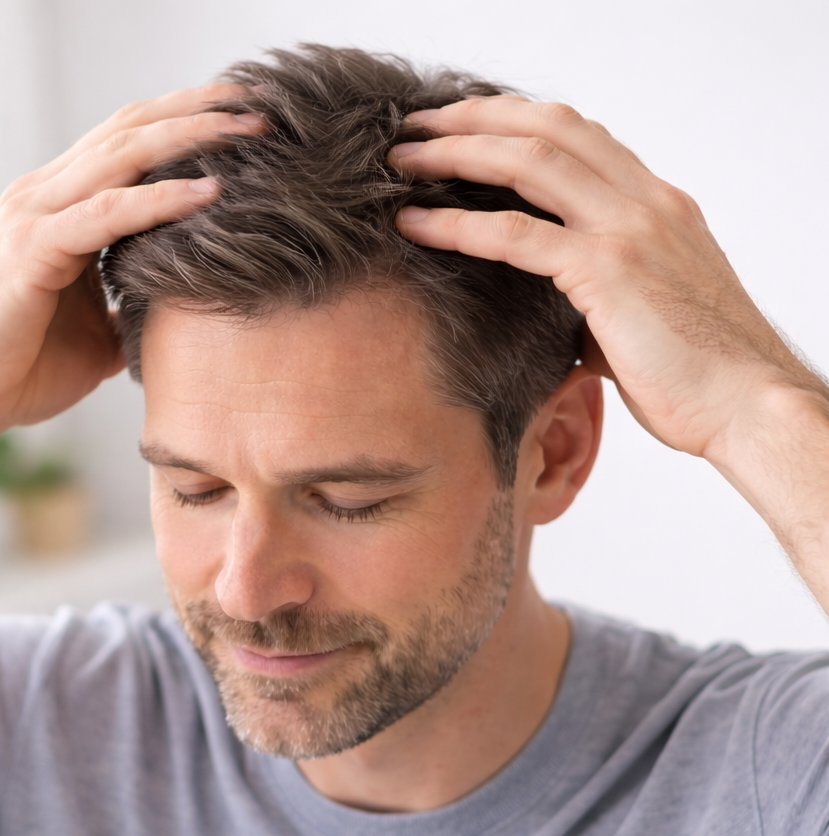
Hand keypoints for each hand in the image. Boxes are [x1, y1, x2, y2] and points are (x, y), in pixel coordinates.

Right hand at [0, 85, 263, 439]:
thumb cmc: (15, 366)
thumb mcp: (97, 334)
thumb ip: (131, 308)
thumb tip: (176, 316)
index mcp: (61, 208)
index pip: (129, 145)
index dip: (186, 126)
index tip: (245, 124)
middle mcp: (46, 197)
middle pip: (132, 131)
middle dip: (200, 112)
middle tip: (262, 105)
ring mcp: (34, 217)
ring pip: (122, 155)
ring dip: (192, 138)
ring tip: (251, 129)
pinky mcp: (30, 251)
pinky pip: (106, 214)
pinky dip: (160, 201)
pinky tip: (209, 193)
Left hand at [388, 96, 822, 462]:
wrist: (745, 406)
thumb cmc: (695, 372)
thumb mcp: (641, 309)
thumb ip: (595, 284)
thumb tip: (547, 296)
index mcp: (656, 204)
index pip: (577, 135)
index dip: (512, 121)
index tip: (460, 128)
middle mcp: (645, 201)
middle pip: (546, 127)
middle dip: (472, 119)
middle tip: (414, 129)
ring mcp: (629, 229)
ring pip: (529, 161)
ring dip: (456, 154)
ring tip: (400, 162)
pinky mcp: (609, 271)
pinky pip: (517, 234)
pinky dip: (458, 224)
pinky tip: (414, 225)